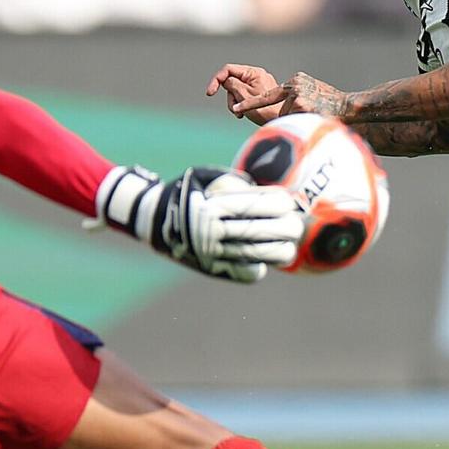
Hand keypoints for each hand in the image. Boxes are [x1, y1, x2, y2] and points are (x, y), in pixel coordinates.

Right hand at [97, 166, 304, 281]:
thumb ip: (232, 180)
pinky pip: (244, 273)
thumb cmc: (184, 192)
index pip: (256, 206)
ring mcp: (212, 253)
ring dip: (279, 252)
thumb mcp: (202, 176)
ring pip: (257, 256)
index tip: (290, 202)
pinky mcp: (212, 268)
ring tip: (288, 247)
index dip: (279, 204)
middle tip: (296, 225)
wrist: (151, 221)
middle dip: (287, 228)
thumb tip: (263, 190)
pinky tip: (263, 260)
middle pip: (262, 232)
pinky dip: (257, 267)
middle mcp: (213, 231)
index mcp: (212, 206)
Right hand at [206, 63, 283, 124]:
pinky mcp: (260, 94)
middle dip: (229, 96)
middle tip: (234, 109)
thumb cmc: (265, 110)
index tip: (210, 93)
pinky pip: (244, 96)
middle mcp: (257, 76)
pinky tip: (244, 114)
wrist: (282, 122)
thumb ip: (231, 84)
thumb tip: (226, 81)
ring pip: (237, 90)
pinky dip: (241, 105)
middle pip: (232, 81)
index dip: (216, 80)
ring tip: (240, 114)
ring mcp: (259, 85)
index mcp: (254, 73)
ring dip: (234, 103)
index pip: (228, 70)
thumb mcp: (243, 95)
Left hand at [230, 72, 348, 120]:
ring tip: (313, 118)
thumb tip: (283, 112)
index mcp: (296, 81)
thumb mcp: (313, 94)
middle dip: (269, 113)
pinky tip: (314, 119)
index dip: (252, 102)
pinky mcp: (299, 103)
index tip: (235, 107)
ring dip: (294, 122)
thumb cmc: (333, 105)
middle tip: (259, 112)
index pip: (270, 93)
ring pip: (284, 116)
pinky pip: (291, 120)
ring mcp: (296, 93)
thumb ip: (297, 98)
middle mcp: (294, 84)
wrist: (349, 106)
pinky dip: (299, 124)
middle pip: (274, 106)